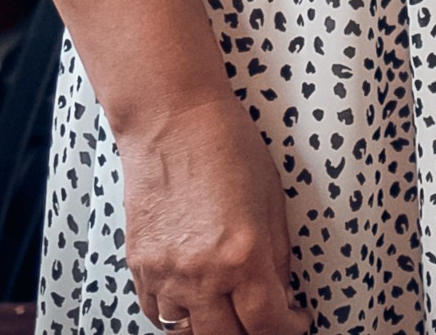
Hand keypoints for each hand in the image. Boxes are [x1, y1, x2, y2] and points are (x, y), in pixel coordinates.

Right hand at [118, 94, 307, 334]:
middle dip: (252, 334)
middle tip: (266, 321)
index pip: (266, 323)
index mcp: (242, 255)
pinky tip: (197, 298)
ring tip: (231, 309)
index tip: (296, 323)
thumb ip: (276, 256)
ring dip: (212, 327)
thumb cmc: (228, 148)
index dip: (288, 330)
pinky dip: (178, 315)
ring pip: (186, 332)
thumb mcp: (273, 200)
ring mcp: (164, 274)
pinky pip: (157, 312)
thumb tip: (281, 293)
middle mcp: (200, 273)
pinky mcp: (139, 266)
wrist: (172, 121)